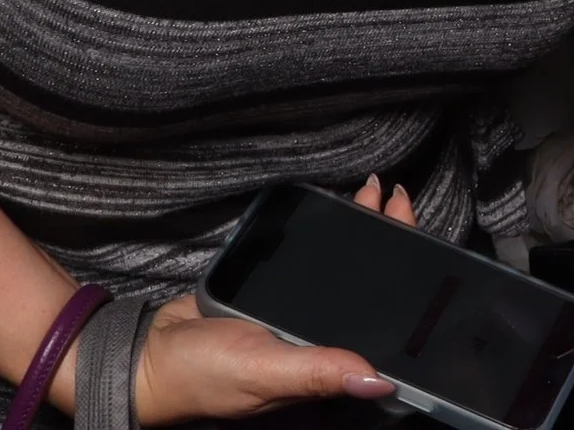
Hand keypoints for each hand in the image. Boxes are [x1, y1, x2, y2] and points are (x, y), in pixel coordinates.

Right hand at [120, 178, 421, 422]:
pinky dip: (327, 237)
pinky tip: (336, 213)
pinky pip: (310, 263)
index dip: (409, 288)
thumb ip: (318, 372)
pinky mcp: (273, 295)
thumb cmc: (205, 376)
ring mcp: (297, 314)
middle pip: (370, 287)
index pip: (384, 324)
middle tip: (400, 200)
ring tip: (378, 195)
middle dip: (389, 243)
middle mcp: (319, 339)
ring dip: (363, 231)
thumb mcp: (266, 371)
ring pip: (344, 270)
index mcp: (327, 365)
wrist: (148, 352)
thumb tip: (380, 379)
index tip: (425, 245)